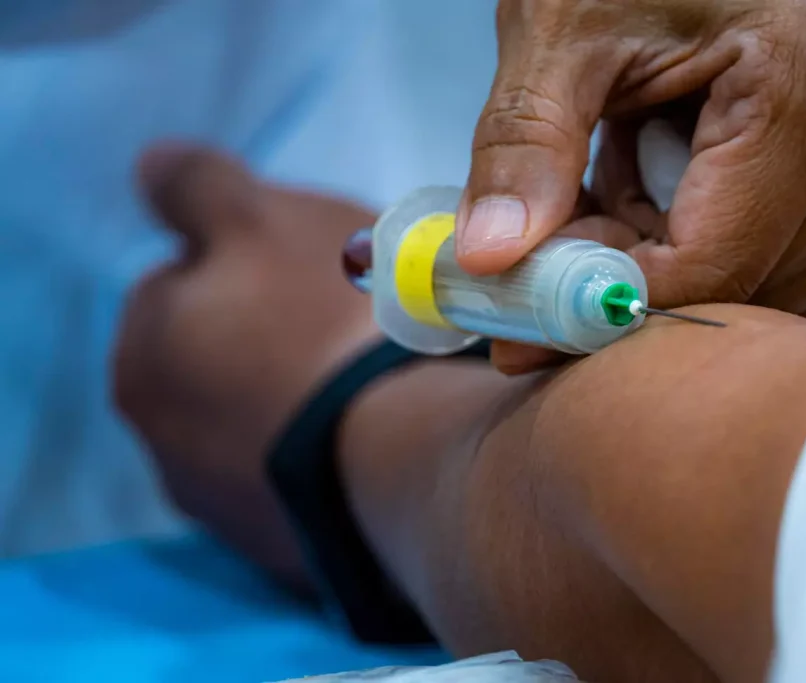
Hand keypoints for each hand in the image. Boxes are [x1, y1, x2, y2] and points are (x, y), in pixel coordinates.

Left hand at [114, 144, 377, 581]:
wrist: (405, 458)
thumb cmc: (326, 323)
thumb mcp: (256, 216)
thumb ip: (193, 184)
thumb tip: (149, 166)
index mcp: (144, 354)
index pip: (188, 283)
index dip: (254, 262)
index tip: (314, 266)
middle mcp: (164, 440)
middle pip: (228, 355)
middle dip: (276, 332)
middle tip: (350, 317)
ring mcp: (227, 505)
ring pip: (267, 418)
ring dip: (304, 393)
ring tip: (375, 374)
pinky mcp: (289, 546)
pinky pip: (306, 470)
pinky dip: (331, 446)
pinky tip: (379, 429)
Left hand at [459, 0, 805, 371]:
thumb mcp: (561, 35)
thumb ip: (524, 142)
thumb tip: (491, 259)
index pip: (714, 259)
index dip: (611, 299)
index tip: (531, 314)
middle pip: (739, 290)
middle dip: (637, 281)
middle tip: (568, 232)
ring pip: (762, 303)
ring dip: (676, 273)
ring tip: (636, 185)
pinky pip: (795, 294)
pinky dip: (723, 271)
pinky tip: (686, 204)